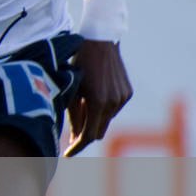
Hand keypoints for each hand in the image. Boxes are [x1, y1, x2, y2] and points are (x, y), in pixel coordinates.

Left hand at [64, 40, 131, 155]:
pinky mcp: (128, 92)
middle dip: (84, 136)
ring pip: (106, 120)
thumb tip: (74, 136)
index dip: (77, 147)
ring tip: (79, 110)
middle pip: (99, 131)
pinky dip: (102, 110)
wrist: (99, 41)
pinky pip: (113, 109)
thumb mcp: (70, 89)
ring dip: (93, 121)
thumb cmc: (77, 63)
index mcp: (98, 102)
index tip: (67, 154)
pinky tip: (92, 99)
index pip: (88, 135)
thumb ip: (73, 114)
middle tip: (69, 138)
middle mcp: (114, 103)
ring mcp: (123, 98)